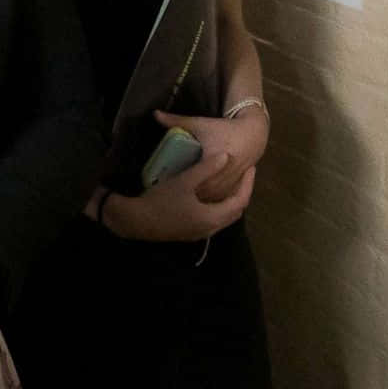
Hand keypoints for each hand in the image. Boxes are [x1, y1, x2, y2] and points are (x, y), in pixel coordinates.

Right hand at [104, 152, 254, 241]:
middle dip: (241, 193)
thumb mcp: (184, 181)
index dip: (248, 183)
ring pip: (224, 217)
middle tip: (244, 176)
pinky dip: (218, 207)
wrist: (136, 222)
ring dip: (229, 201)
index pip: (241, 200)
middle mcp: (211, 228)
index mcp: (213, 217)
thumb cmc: (161, 201)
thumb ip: (206, 168)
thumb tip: (226, 156)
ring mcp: (200, 233)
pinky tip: (209, 196)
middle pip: (235, 211)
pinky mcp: (190, 232)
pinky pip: (213, 219)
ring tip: (230, 183)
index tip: (251, 168)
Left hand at [155, 107, 268, 201]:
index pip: (194, 179)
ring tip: (178, 207)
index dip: (179, 188)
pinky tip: (195, 207)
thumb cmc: (223, 129)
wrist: (251, 135)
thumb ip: (176, 120)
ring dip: (196, 204)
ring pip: (211, 200)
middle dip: (185, 200)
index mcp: (212, 160)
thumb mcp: (199, 124)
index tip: (163, 192)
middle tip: (166, 203)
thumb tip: (155, 114)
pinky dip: (208, 203)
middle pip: (201, 193)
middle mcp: (222, 175)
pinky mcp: (233, 187)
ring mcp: (229, 183)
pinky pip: (219, 200)